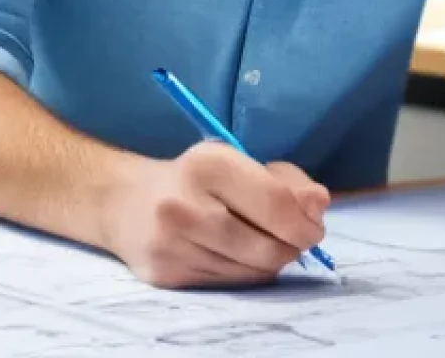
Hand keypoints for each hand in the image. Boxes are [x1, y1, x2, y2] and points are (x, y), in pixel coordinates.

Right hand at [102, 142, 329, 288]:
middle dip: (293, 246)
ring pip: (253, 272)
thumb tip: (320, 203)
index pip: (275, 204)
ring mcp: (173, 244)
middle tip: (295, 237)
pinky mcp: (168, 275)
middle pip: (268, 247)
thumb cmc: (191, 178)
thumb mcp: (234, 161)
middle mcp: (185, 205)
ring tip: (262, 241)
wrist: (124, 202)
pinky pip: (230, 284)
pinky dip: (246, 272)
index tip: (314, 225)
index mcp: (206, 165)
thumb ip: (282, 180)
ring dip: (270, 260)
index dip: (304, 222)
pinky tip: (236, 254)